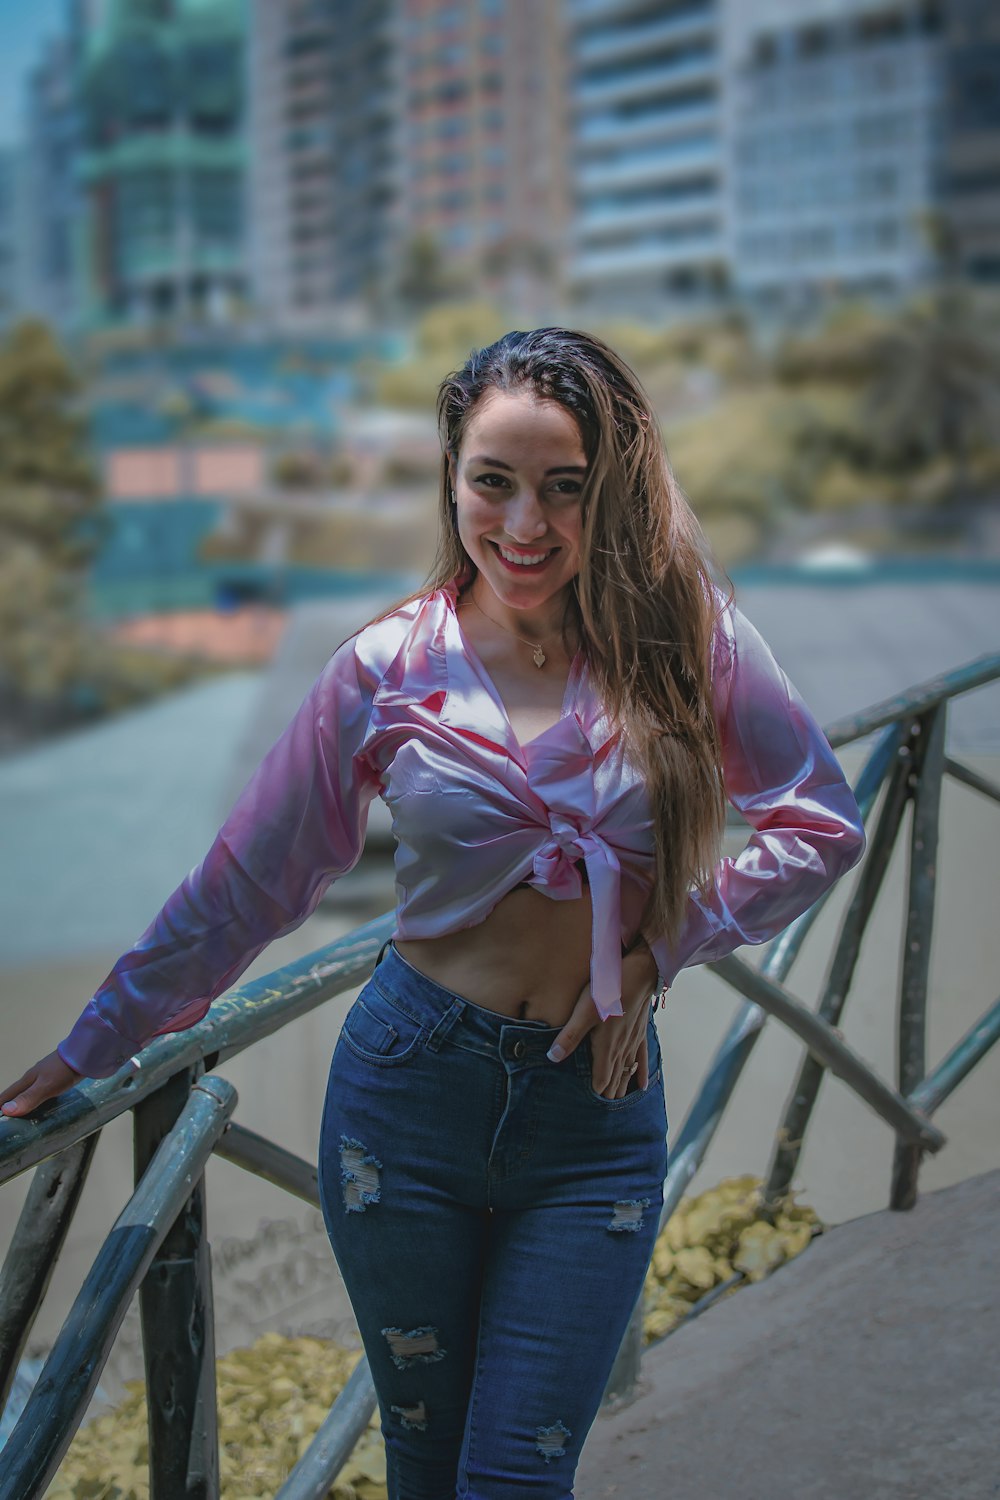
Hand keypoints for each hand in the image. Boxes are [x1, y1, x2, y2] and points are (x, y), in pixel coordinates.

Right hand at [1, 1050, 82, 1118]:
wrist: (86, 1053)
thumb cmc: (64, 1070)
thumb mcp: (45, 1086)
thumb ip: (27, 1098)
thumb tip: (5, 1110)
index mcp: (27, 1080)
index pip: (8, 1095)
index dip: (1, 1105)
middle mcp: (33, 1077)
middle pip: (17, 1093)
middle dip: (9, 1104)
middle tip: (6, 1119)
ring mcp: (45, 1076)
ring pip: (29, 1091)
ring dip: (22, 1102)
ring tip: (21, 1115)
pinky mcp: (56, 1077)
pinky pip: (41, 1091)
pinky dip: (36, 1100)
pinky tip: (43, 1105)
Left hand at [546, 946, 660, 1098]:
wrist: (639, 972)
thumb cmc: (609, 990)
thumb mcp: (583, 1011)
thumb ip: (569, 1036)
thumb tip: (552, 1058)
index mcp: (607, 1048)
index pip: (601, 1081)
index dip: (595, 1095)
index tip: (587, 1109)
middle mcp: (622, 1049)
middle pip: (615, 1080)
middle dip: (607, 1096)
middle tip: (599, 1113)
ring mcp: (634, 1041)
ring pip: (628, 1072)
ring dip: (622, 1088)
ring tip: (616, 1103)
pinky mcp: (641, 1032)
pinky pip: (642, 1058)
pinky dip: (641, 1074)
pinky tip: (642, 1086)